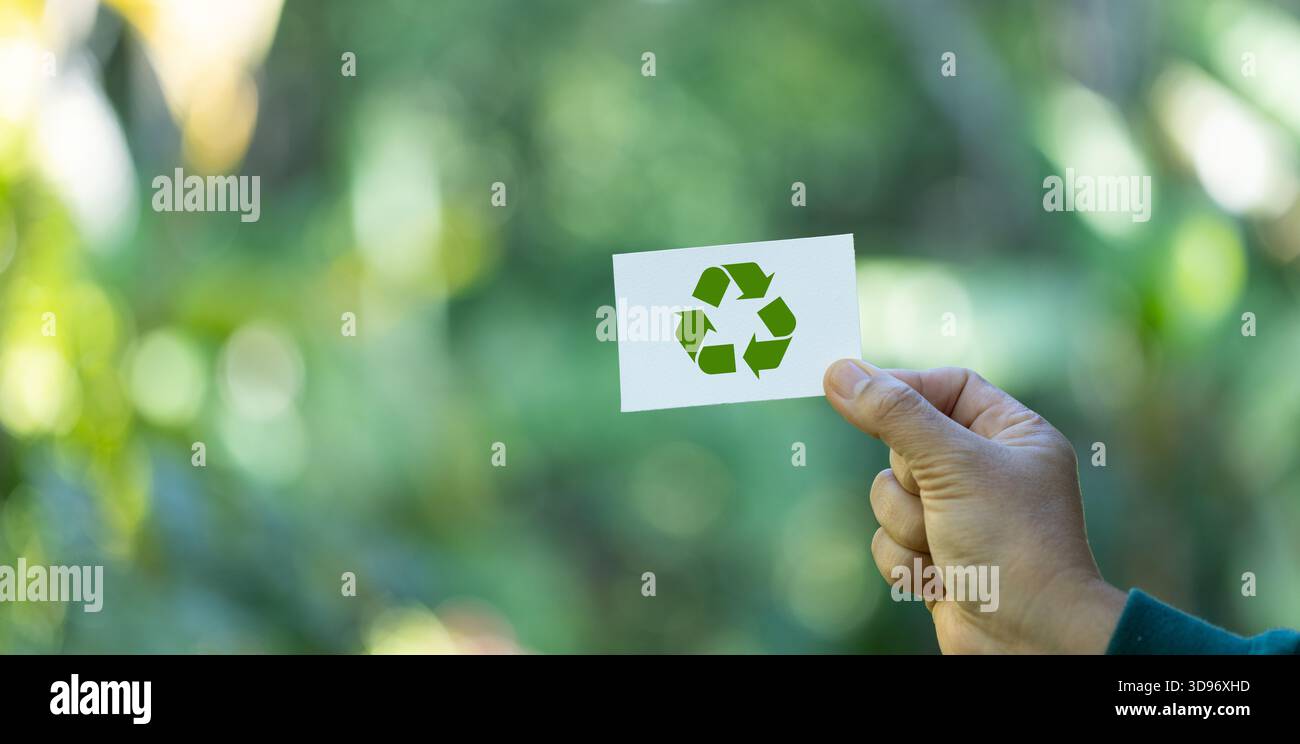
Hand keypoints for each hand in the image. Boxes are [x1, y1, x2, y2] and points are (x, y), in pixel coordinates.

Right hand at [823, 359, 1126, 652]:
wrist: (1029, 639)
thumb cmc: (1012, 544)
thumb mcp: (953, 465)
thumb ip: (894, 414)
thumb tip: (840, 371)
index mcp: (1013, 435)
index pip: (947, 385)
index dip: (903, 389)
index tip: (856, 391)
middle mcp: (987, 471)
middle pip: (905, 443)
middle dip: (909, 479)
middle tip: (938, 497)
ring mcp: (958, 516)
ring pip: (887, 496)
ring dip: (907, 525)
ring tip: (947, 548)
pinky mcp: (936, 557)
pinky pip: (886, 540)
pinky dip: (906, 561)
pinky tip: (942, 579)